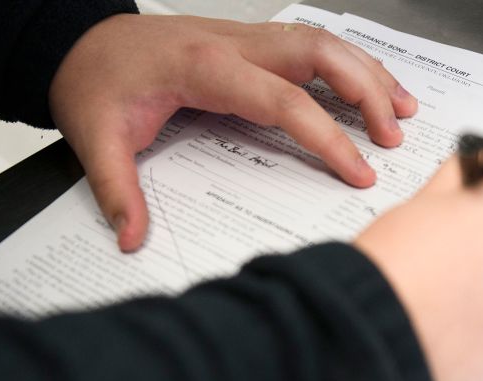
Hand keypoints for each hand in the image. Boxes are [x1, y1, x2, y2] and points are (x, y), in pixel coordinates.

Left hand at [49, 14, 417, 251]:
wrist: (80, 41)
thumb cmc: (95, 82)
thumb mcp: (96, 138)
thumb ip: (117, 190)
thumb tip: (132, 238)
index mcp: (205, 68)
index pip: (285, 100)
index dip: (327, 136)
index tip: (358, 170)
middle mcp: (234, 45)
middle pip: (320, 53)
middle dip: (366, 91)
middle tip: (392, 137)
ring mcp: (244, 39)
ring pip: (322, 41)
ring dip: (366, 71)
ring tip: (402, 109)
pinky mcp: (247, 44)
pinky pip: (309, 45)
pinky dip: (346, 63)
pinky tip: (367, 85)